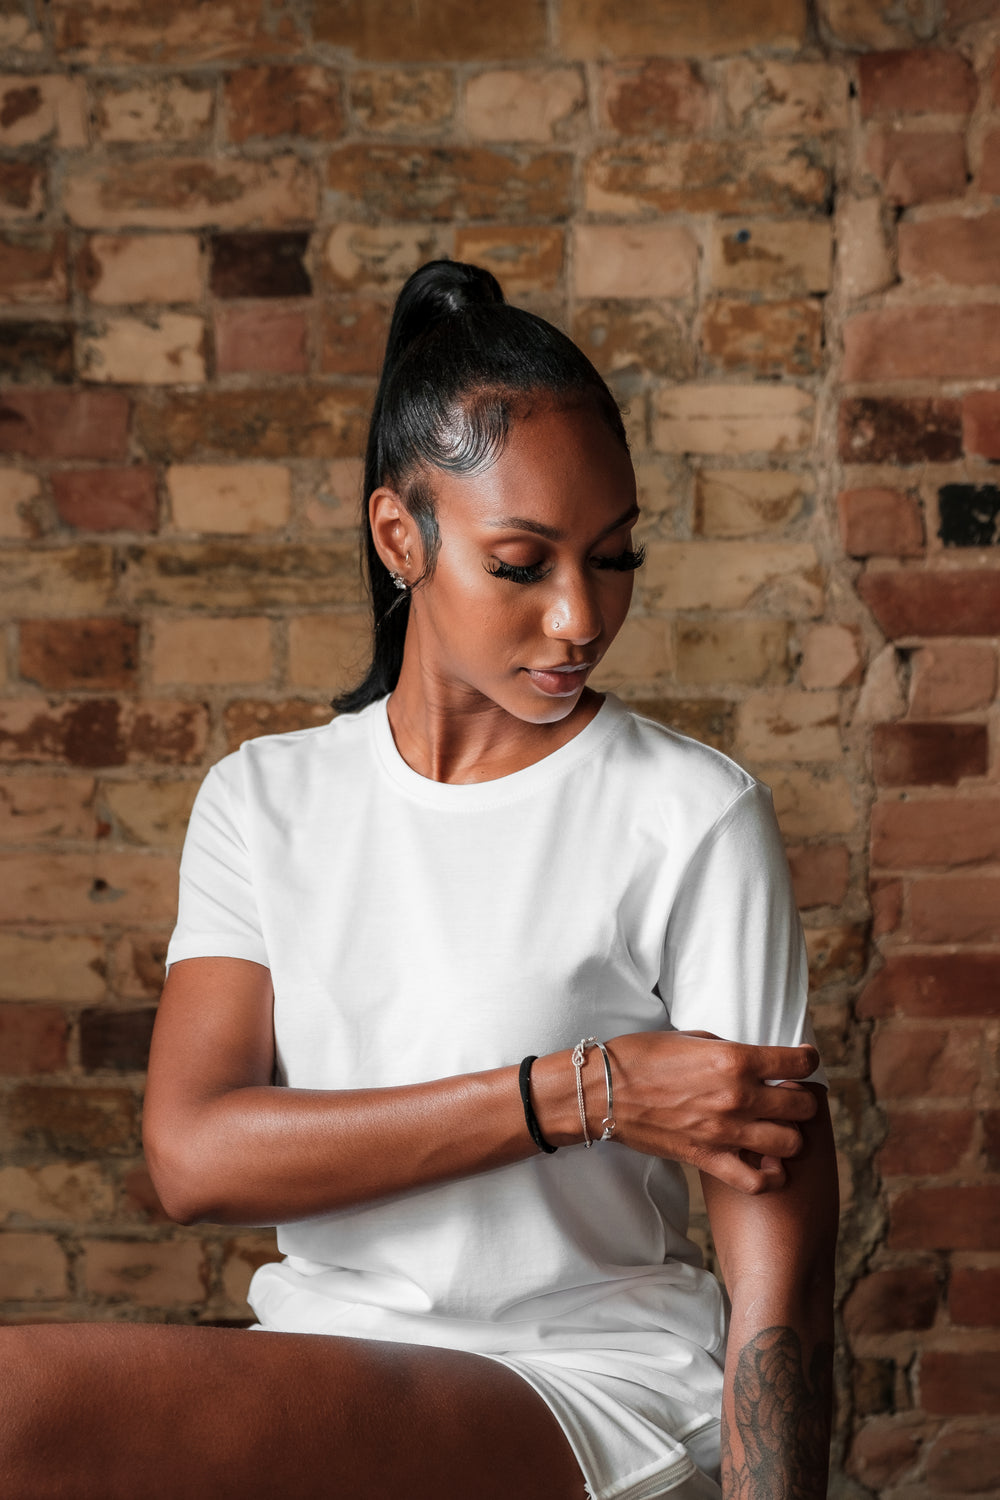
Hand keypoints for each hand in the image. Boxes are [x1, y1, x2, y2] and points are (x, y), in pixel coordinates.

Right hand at [603, 1030, 819, 1193]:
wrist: (603, 1091)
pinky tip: (764, 1162)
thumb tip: (755, 1062)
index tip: (802, 1060)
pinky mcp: (708, 1159)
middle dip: (799, 1098)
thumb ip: (729, 1051)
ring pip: (790, 1143)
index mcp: (734, 1059)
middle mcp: (737, 1097)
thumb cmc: (641, 1056)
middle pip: (802, 1106)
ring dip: (788, 1134)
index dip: (807, 1059)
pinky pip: (757, 1181)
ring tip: (773, 1126)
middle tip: (784, 1094)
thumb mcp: (692, 1037)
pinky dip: (770, 1176)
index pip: (799, 1063)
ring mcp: (724, 1132)